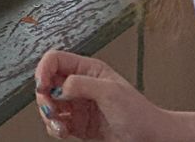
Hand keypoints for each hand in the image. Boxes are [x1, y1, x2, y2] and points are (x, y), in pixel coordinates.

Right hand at [33, 49, 167, 139]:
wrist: (151, 139)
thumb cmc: (139, 113)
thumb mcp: (111, 92)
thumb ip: (82, 84)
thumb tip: (59, 86)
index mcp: (88, 70)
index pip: (55, 60)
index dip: (44, 70)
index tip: (43, 86)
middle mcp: (80, 85)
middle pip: (47, 83)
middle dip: (44, 97)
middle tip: (50, 109)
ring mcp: (78, 105)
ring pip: (49, 104)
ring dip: (48, 115)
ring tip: (59, 125)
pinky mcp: (78, 124)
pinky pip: (57, 123)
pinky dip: (54, 128)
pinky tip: (62, 131)